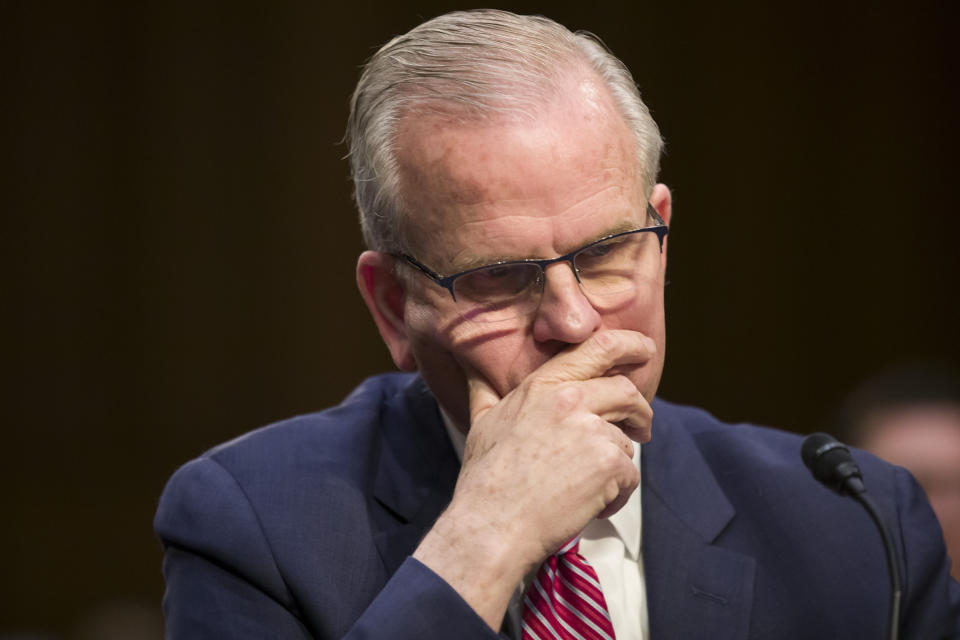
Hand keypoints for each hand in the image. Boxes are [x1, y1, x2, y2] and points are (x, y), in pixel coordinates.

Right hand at [457, 329, 652, 559]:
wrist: (493, 525)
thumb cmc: (485, 478)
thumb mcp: (482, 422)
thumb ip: (484, 390)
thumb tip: (471, 367)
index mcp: (542, 386)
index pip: (597, 347)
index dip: (629, 344)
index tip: (645, 349)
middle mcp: (569, 399)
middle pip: (626, 392)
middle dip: (640, 412)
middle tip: (641, 429)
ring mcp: (591, 430)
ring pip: (626, 441)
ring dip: (615, 465)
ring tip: (586, 488)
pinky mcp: (608, 463)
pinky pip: (629, 475)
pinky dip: (616, 495)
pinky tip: (589, 506)